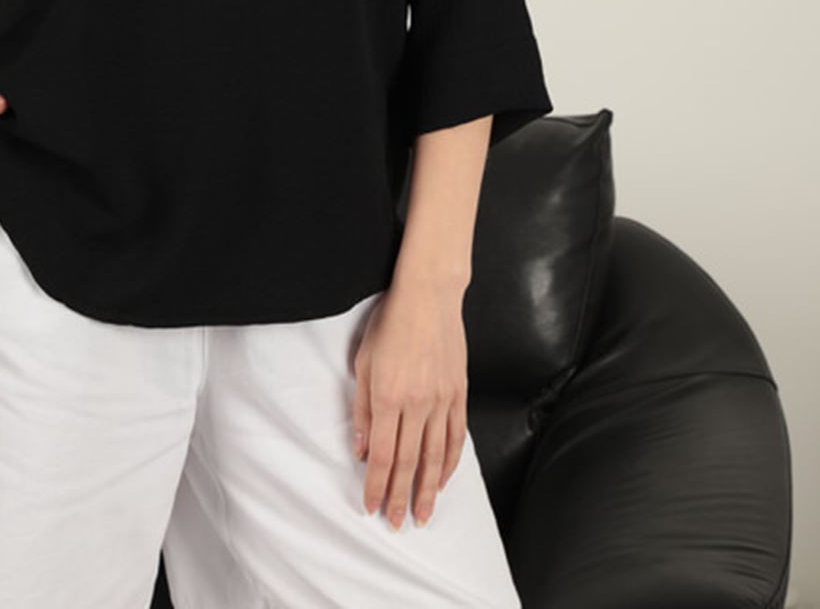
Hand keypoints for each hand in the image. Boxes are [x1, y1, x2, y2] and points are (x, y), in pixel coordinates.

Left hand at [350, 278, 468, 528]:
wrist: (428, 295)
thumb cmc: (390, 323)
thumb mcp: (363, 362)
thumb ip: (362, 409)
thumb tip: (360, 449)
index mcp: (388, 397)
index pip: (380, 454)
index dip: (374, 485)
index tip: (370, 507)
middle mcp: (417, 404)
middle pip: (408, 463)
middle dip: (399, 497)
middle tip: (396, 523)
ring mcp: (442, 400)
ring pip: (435, 457)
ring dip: (427, 490)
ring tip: (422, 515)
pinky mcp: (459, 394)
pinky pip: (456, 437)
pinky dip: (449, 463)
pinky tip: (442, 480)